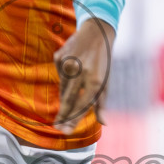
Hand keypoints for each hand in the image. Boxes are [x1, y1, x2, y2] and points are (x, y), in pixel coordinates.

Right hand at [54, 18, 114, 132]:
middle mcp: (80, 72)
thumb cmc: (103, 61)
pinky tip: (71, 74)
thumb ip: (102, 103)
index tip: (65, 131)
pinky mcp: (59, 57)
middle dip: (63, 116)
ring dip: (64, 99)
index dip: (73, 120)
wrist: (96, 32)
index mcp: (95, 80)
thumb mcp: (106, 81)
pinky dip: (64, 80)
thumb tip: (104, 122)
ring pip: (63, 89)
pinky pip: (59, 75)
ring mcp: (67, 64)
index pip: (81, 105)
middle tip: (58, 128)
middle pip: (68, 100)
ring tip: (65, 109)